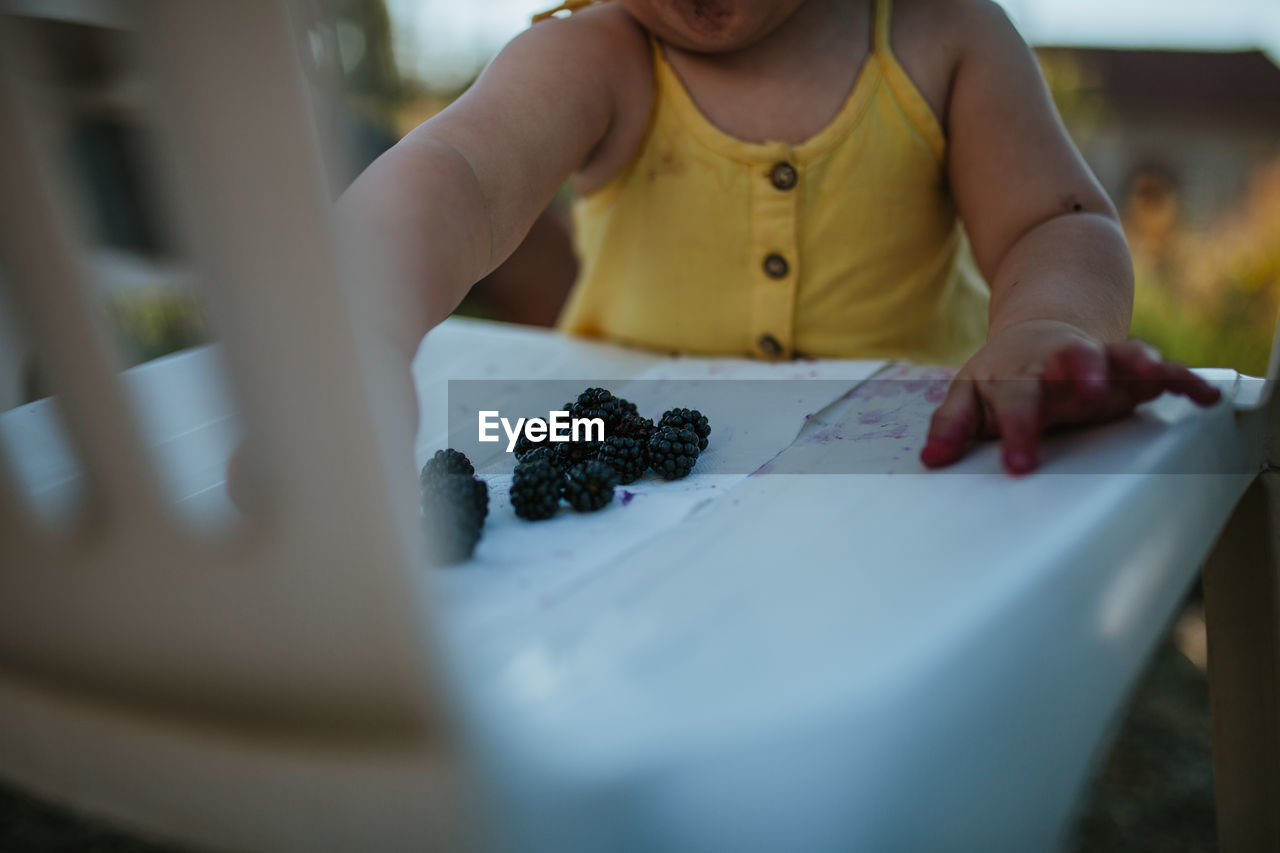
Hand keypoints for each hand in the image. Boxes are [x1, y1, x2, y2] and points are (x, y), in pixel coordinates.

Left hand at [920, 320, 1222, 474]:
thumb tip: (931, 459)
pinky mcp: (1130, 367)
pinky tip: (1204, 397)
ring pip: (1117, 354)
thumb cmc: (1002, 377)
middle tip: (1090, 392)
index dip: (1019, 430)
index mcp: (1016, 374)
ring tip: (1153, 377)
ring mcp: (1098, 361)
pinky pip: (1161, 368)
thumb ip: (951, 426)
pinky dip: (1183, 379)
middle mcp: (1058, 363)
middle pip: (1069, 361)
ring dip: (1134, 363)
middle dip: (1080, 373)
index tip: (1021, 464)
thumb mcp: (969, 397)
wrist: (1038, 332)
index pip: (1015, 400)